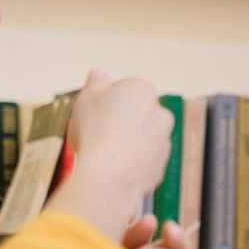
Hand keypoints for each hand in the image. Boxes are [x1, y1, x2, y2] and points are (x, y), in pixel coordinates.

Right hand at [66, 69, 173, 202]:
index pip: (125, 88)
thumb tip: (99, 73)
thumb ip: (95, 82)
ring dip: (128, 140)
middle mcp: (160, 112)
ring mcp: (163, 140)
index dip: (106, 100)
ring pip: (143, 136)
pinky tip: (113, 165)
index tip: (94, 112)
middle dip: (121, 119)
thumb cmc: (96, 134)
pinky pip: (144, 159)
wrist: (108, 176)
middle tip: (98, 131)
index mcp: (143, 89)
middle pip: (137, 112)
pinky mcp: (161, 164)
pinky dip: (132, 161)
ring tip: (104, 151)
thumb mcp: (86, 97)